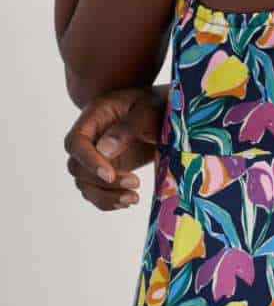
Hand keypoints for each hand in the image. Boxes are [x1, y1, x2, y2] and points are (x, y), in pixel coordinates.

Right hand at [63, 84, 168, 210]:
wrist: (166, 113)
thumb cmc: (157, 104)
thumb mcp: (148, 110)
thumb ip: (128, 127)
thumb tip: (105, 151)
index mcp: (94, 116)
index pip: (76, 142)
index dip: (88, 161)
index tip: (110, 175)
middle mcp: (89, 137)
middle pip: (77, 167)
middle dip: (102, 182)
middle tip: (134, 183)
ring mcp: (95, 156)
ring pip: (84, 184)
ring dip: (105, 197)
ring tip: (134, 198)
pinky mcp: (106, 171)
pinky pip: (96, 191)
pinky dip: (109, 201)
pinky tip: (128, 201)